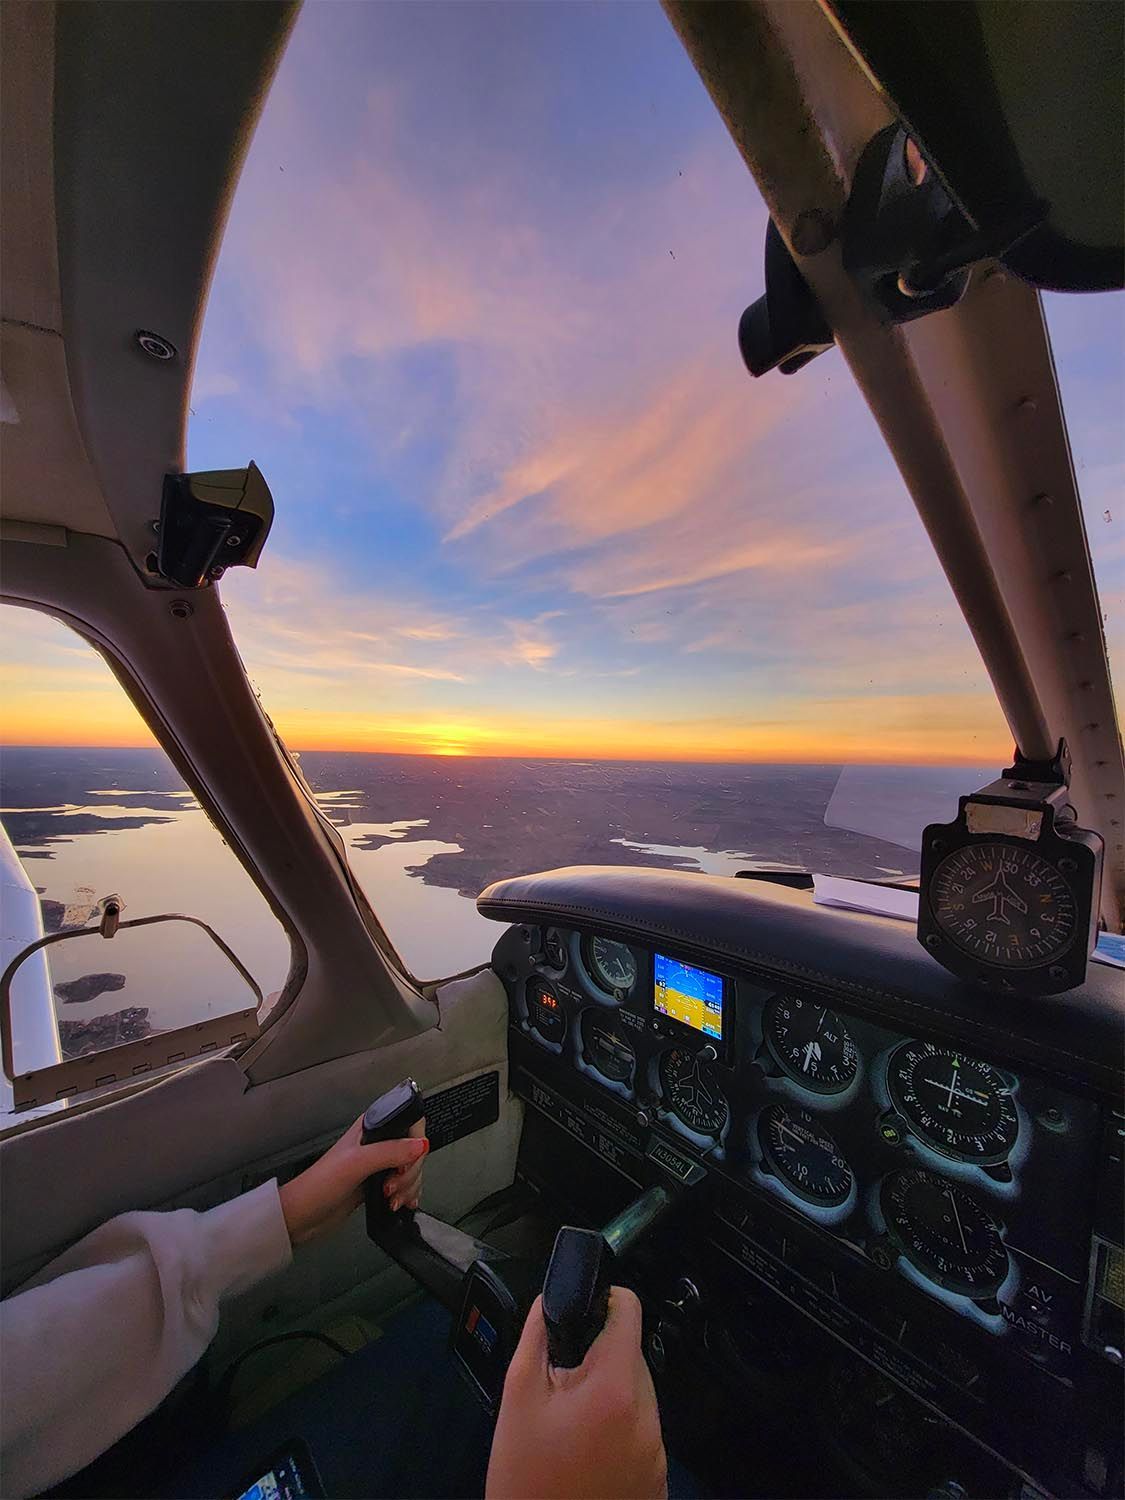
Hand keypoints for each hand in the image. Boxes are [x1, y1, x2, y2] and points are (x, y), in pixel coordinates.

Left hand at [278, 1113, 427, 1246]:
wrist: (303, 1216)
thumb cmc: (318, 1185)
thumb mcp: (356, 1163)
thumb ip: (389, 1152)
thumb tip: (421, 1146)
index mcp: (371, 1127)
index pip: (410, 1124)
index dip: (415, 1145)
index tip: (405, 1164)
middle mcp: (377, 1142)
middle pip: (414, 1150)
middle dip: (410, 1173)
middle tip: (392, 1186)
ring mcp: (378, 1164)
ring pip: (411, 1170)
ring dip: (409, 1187)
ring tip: (392, 1199)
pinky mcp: (378, 1183)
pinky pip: (405, 1185)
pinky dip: (408, 1195)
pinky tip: (402, 1202)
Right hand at [486, 1287, 666, 1499]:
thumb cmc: (525, 1478)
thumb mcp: (518, 1398)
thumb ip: (537, 1338)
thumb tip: (550, 1301)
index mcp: (616, 1389)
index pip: (631, 1313)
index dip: (607, 1300)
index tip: (586, 1309)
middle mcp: (648, 1418)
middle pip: (633, 1357)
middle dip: (601, 1358)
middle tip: (562, 1383)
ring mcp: (658, 1454)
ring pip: (638, 1396)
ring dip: (611, 1396)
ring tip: (571, 1425)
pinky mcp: (658, 1482)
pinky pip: (643, 1435)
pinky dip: (621, 1432)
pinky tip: (587, 1453)